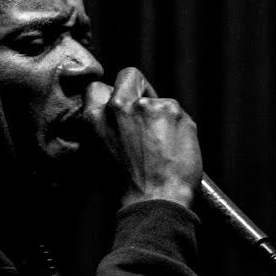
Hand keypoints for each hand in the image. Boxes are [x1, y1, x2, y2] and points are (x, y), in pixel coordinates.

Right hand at [84, 67, 201, 209]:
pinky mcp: (172, 110)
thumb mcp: (101, 153)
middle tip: (147, 114)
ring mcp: (146, 105)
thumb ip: (107, 126)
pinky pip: (178, 111)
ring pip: (159, 99)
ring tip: (163, 145)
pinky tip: (175, 147)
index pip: (98, 87)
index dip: (112, 94)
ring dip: (162, 116)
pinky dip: (180, 127)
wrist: (156, 199)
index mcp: (95, 117)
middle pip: (129, 76)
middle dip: (139, 89)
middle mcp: (118, 106)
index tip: (123, 105)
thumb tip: (119, 113)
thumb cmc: (129, 186)